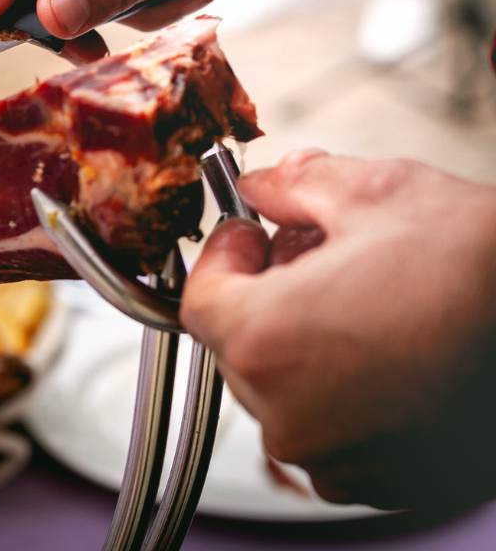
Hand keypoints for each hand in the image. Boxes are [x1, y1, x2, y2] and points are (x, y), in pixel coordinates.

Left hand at [182, 150, 495, 509]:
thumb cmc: (479, 268)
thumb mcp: (373, 192)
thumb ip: (292, 186)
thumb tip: (263, 186)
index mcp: (266, 342)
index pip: (200, 299)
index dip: (223, 257)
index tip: (249, 235)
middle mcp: (290, 416)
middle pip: (240, 346)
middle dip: (266, 294)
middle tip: (309, 254)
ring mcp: (338, 459)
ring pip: (285, 391)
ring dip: (305, 343)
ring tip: (361, 298)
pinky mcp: (386, 481)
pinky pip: (332, 432)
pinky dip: (345, 391)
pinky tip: (390, 349)